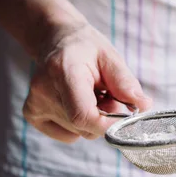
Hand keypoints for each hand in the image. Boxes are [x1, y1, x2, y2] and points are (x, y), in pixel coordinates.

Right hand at [23, 21, 151, 142]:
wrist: (55, 40)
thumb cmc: (85, 50)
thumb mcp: (110, 58)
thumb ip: (125, 83)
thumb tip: (143, 105)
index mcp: (63, 71)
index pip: (83, 115)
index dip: (107, 124)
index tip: (122, 116)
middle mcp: (43, 89)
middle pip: (83, 126)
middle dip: (103, 118)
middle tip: (104, 96)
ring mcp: (35, 104)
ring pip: (78, 132)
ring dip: (91, 120)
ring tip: (88, 96)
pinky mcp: (32, 114)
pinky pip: (67, 135)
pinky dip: (77, 125)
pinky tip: (74, 103)